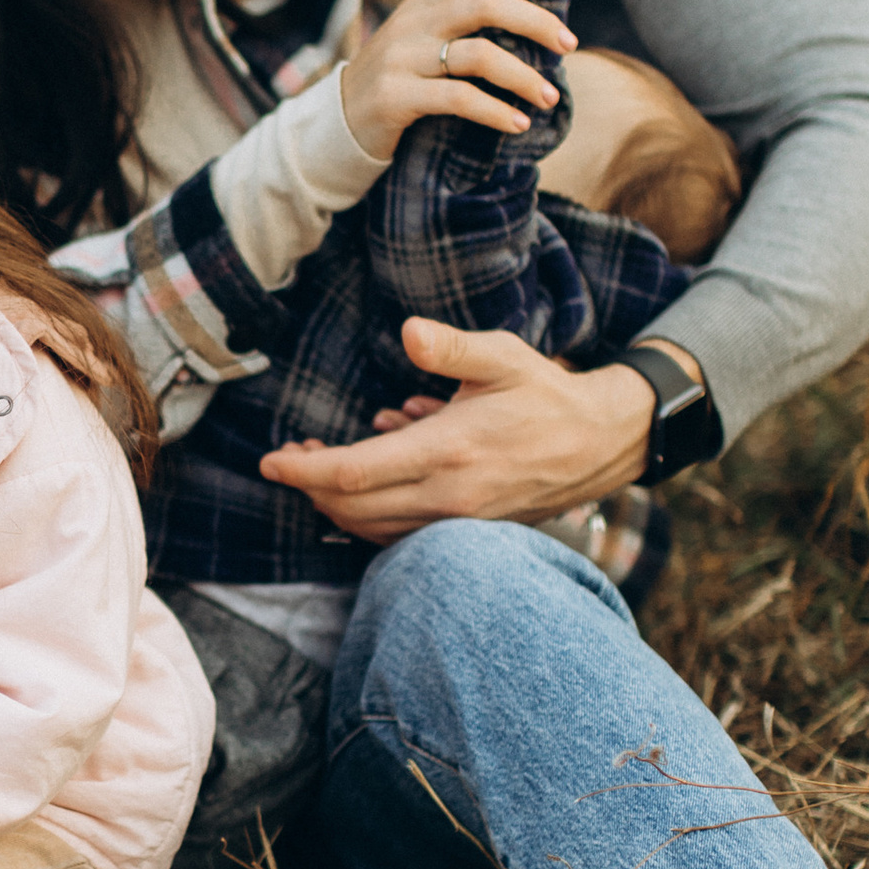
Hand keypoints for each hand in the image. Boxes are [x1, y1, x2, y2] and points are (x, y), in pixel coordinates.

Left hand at [260, 319, 666, 536]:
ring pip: (372, 529)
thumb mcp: (502, 356)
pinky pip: (399, 537)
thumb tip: (409, 331)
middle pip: (352, 509)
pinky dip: (368, 517)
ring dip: (335, 506)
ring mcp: (458, 522)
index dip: (305, 472)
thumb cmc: (546, 394)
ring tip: (317, 468)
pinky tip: (364, 486)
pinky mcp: (465, 532)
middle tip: (289, 458)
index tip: (270, 463)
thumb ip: (451, 347)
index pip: (355, 474)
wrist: (598, 445)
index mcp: (450, 450)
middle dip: (311, 488)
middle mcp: (449, 495)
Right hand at [336, 0, 576, 164]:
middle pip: (483, 4)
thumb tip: (530, 18)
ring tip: (549, 98)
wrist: (339, 123)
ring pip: (477, 55)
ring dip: (522, 77)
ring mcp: (402, 60)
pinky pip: (458, 99)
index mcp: (424, 5)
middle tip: (569, 45)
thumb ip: (462, 24)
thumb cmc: (400, 82)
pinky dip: (495, 111)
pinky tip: (518, 124)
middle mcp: (413, 24)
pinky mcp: (397, 97)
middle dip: (534, 21)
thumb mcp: (423, 42)